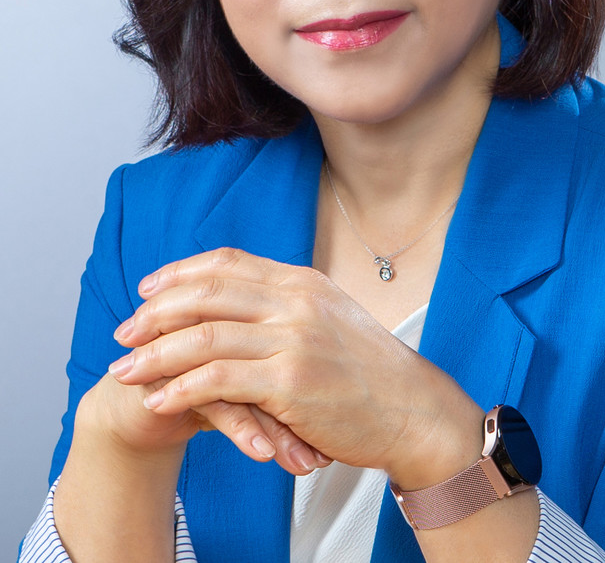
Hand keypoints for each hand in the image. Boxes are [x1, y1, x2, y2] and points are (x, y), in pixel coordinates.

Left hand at [110, 247, 482, 485]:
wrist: (413, 409)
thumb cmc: (371, 371)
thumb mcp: (331, 318)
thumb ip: (289, 304)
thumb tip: (245, 301)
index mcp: (302, 282)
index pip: (229, 262)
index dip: (182, 273)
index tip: (149, 288)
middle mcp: (295, 302)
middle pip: (207, 293)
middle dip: (156, 313)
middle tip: (124, 332)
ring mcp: (294, 340)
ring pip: (204, 336)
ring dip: (155, 354)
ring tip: (124, 371)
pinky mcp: (291, 383)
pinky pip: (219, 381)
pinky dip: (180, 390)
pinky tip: (159, 402)